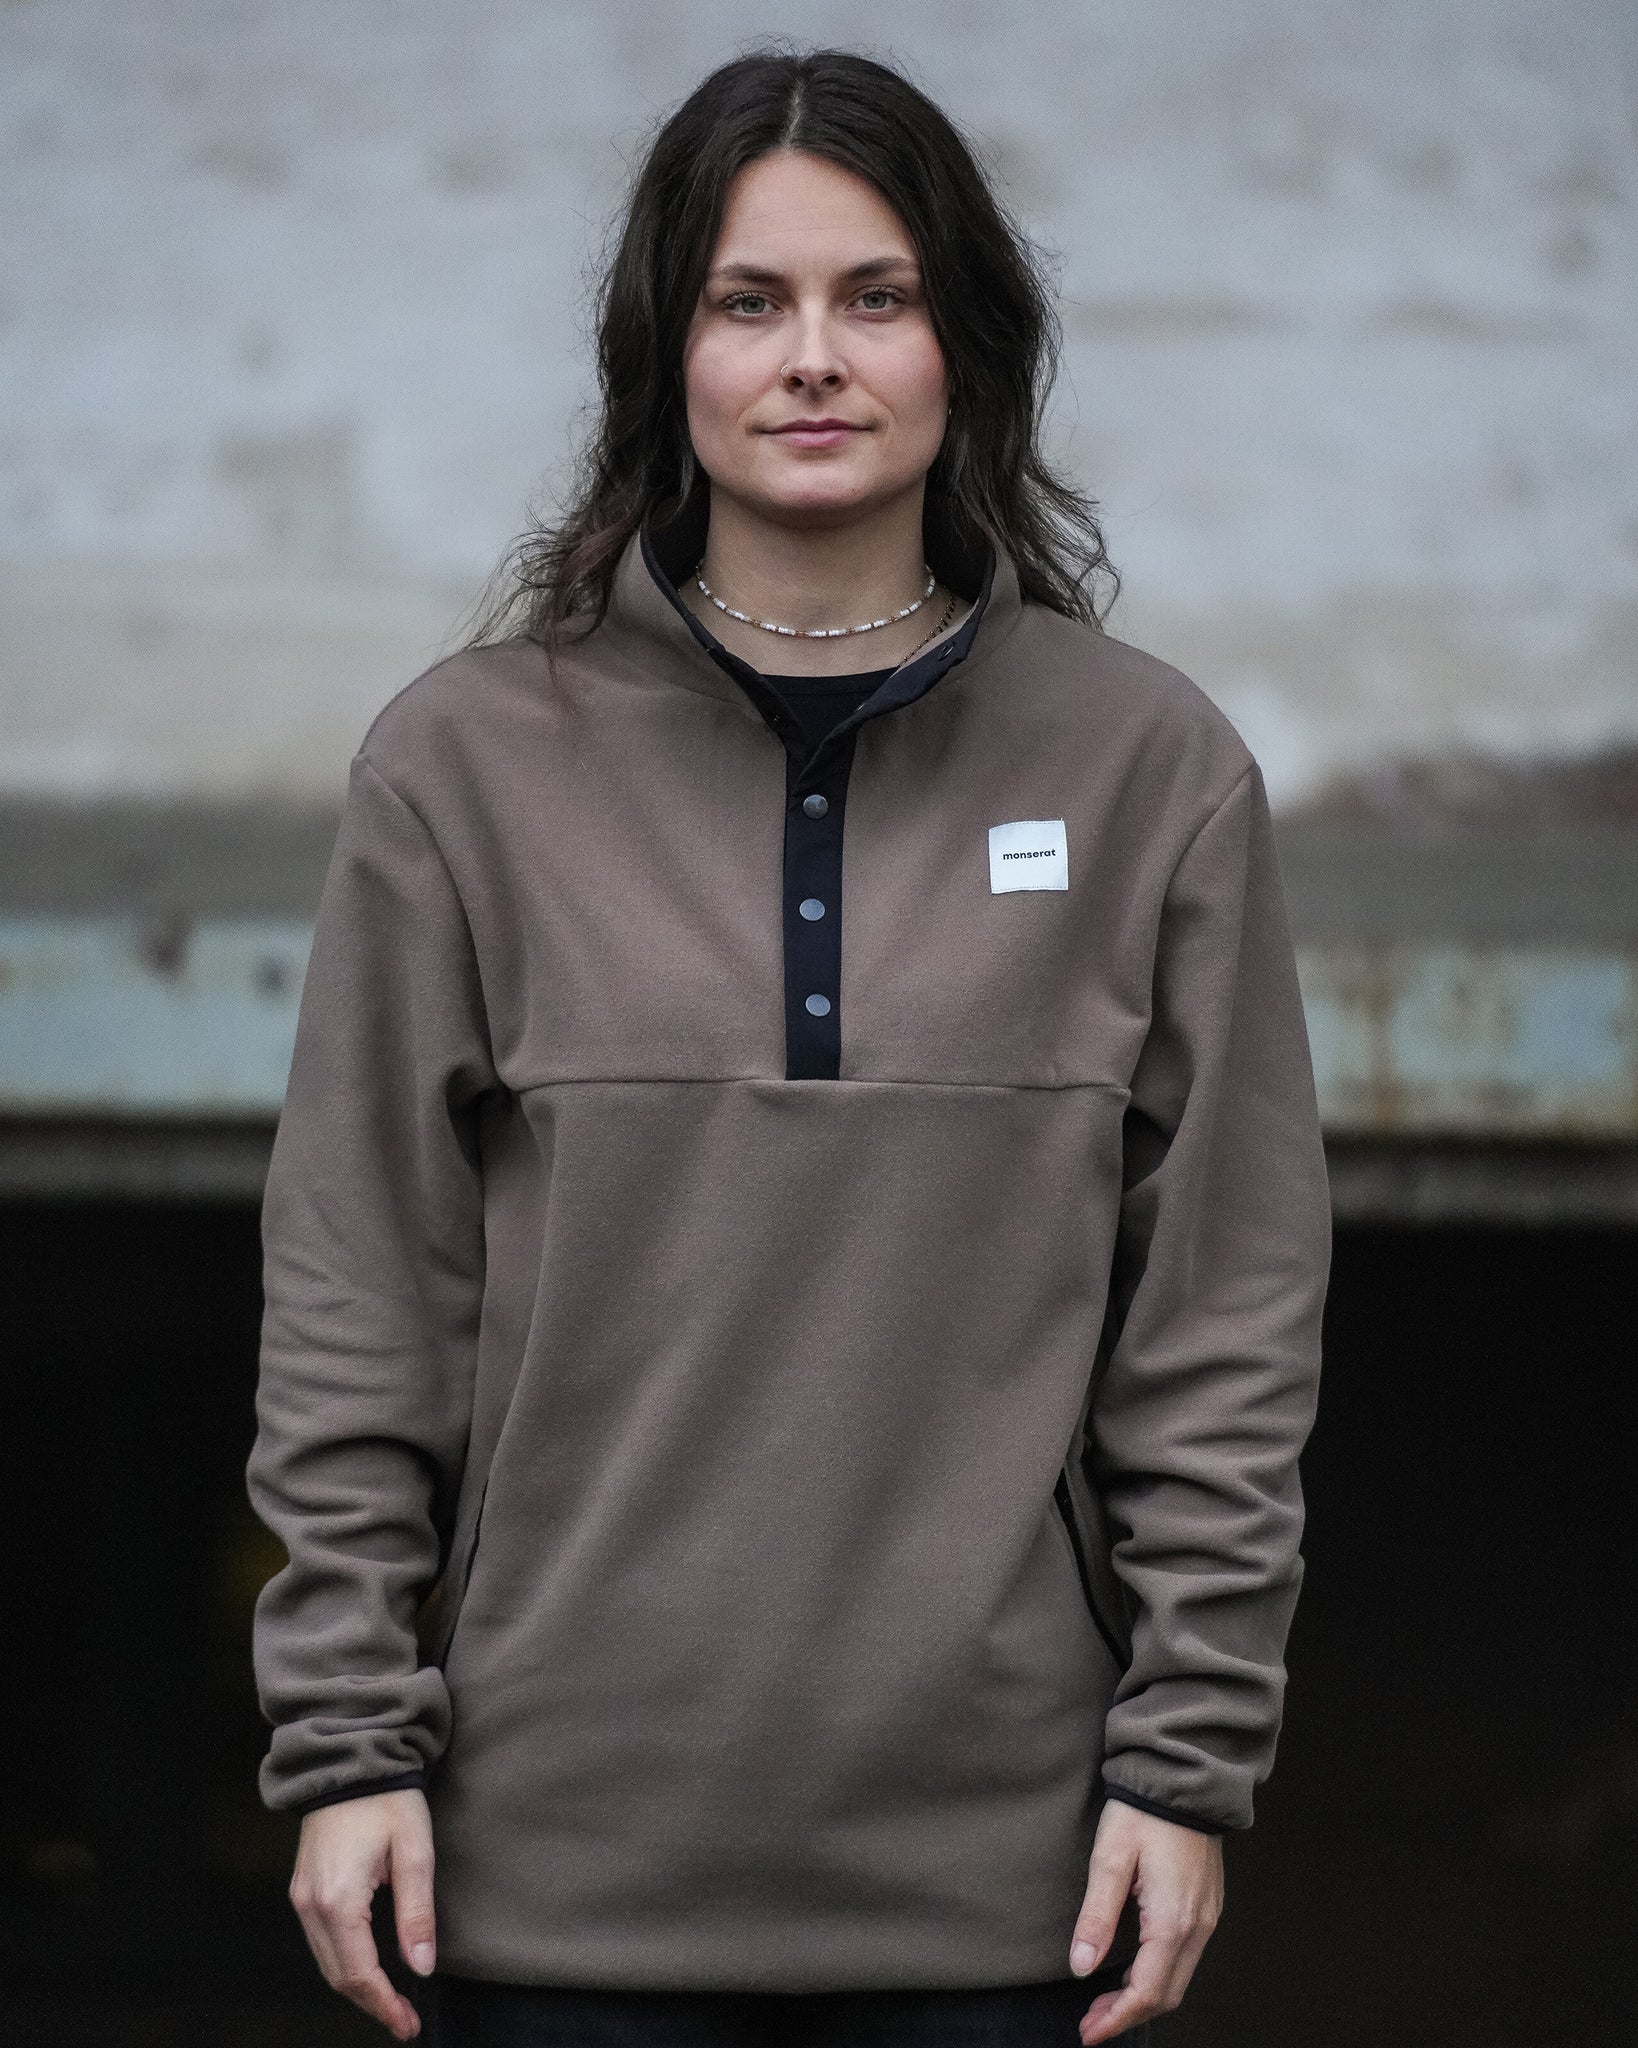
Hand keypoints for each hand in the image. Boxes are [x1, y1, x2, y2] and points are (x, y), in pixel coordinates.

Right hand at [289, 1788, 436, 2039]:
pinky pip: (320, 1940)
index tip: (409, 2024)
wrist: (351, 1758)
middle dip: (372, 2002)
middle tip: (405, 2019)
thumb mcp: (414, 1851)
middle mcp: (311, 1905)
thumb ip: (417, 1913)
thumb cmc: (388, 1798)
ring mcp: (302, 1896)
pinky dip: (344, 1961)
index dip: (384, 2004)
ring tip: (392, 2000)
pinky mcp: (303, 1887)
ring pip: (326, 1961)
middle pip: (338, 1976)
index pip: (359, 1973)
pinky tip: (369, 1965)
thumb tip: (421, 1966)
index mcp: (338, 1899)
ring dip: (357, 1985)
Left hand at [1068, 1798, 1223, 2043]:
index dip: (1116, 2019)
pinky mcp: (1208, 1905)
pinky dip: (1159, 1975)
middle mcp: (1198, 1926)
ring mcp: (1207, 1917)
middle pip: (1167, 1995)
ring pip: (1179, 1979)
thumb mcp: (1110, 1859)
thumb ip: (1097, 1917)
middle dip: (1128, 2015)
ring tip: (1105, 2002)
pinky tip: (1132, 1970)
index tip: (1088, 2033)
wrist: (1183, 1777)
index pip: (1147, 1992)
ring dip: (1143, 1997)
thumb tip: (1082, 1967)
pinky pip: (1186, 1957)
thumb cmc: (1143, 1811)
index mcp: (1173, 1920)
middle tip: (1091, 2022)